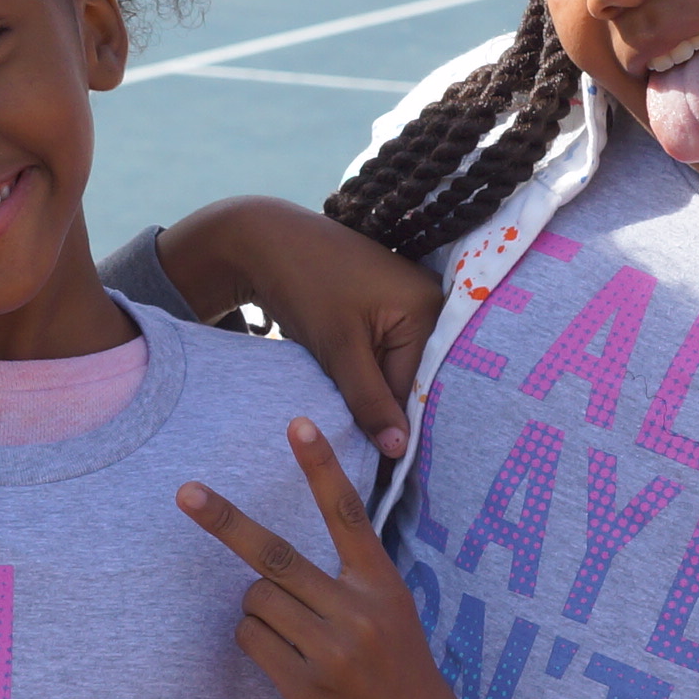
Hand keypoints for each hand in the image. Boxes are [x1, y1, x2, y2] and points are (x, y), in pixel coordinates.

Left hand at [157, 197, 439, 457]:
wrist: (266, 239)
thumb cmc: (304, 285)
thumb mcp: (338, 347)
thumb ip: (370, 400)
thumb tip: (399, 452)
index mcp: (430, 308)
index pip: (418, 387)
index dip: (393, 423)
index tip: (375, 459)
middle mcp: (432, 303)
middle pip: (414, 378)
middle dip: (386, 407)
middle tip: (361, 441)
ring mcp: (411, 302)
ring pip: (398, 369)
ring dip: (374, 391)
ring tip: (350, 411)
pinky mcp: (390, 306)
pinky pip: (387, 352)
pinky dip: (368, 371)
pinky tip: (349, 385)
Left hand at [178, 418, 471, 698]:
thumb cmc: (398, 674)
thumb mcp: (394, 617)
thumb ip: (350, 582)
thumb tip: (266, 564)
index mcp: (384, 587)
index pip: (349, 515)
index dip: (322, 467)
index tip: (297, 422)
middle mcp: (358, 613)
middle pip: (273, 558)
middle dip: (225, 523)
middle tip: (185, 492)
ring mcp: (330, 651)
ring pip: (256, 601)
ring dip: (258, 609)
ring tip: (294, 635)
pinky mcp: (304, 686)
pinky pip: (250, 640)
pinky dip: (254, 640)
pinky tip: (284, 659)